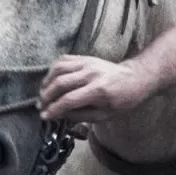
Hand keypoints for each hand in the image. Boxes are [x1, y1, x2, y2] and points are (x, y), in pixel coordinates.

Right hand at [37, 55, 155, 122]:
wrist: (135, 79)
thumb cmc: (122, 101)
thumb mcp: (105, 115)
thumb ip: (80, 115)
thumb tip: (59, 115)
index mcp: (98, 90)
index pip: (69, 100)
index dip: (54, 109)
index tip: (45, 116)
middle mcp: (91, 74)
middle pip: (60, 83)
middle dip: (46, 97)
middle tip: (40, 106)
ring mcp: (87, 63)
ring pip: (58, 69)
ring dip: (46, 82)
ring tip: (43, 94)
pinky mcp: (85, 58)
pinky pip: (63, 60)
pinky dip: (52, 70)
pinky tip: (50, 81)